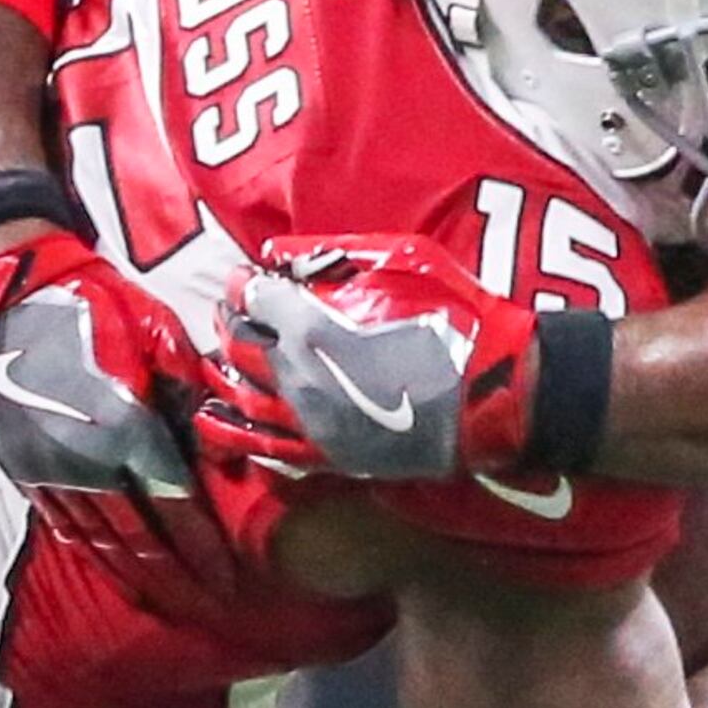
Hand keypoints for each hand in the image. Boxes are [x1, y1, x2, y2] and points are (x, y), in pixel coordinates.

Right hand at [0, 226, 239, 600]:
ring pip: (99, 541)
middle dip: (177, 580)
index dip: (206, 550)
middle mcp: (88, 462)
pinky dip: (93, 552)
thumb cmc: (93, 305)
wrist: (7, 292)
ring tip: (167, 603)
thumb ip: (190, 394)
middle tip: (206, 610)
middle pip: (141, 540)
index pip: (178, 508)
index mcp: (129, 429)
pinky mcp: (20, 466)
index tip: (229, 580)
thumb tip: (221, 440)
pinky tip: (113, 568)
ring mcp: (49, 469)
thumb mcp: (158, 336)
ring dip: (136, 576)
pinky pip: (63, 523)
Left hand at [195, 237, 542, 481]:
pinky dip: (235, 433)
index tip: (245, 278)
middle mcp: (298, 376)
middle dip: (230, 324)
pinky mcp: (329, 455)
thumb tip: (276, 254)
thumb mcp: (399, 261)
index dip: (243, 284)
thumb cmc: (453, 317)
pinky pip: (267, 447)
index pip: (252, 299)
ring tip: (218, 360)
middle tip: (231, 312)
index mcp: (311, 326)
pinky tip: (217, 422)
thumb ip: (333, 253)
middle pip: (238, 347)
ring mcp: (311, 421)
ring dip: (223, 375)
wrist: (490, 392)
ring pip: (242, 399)